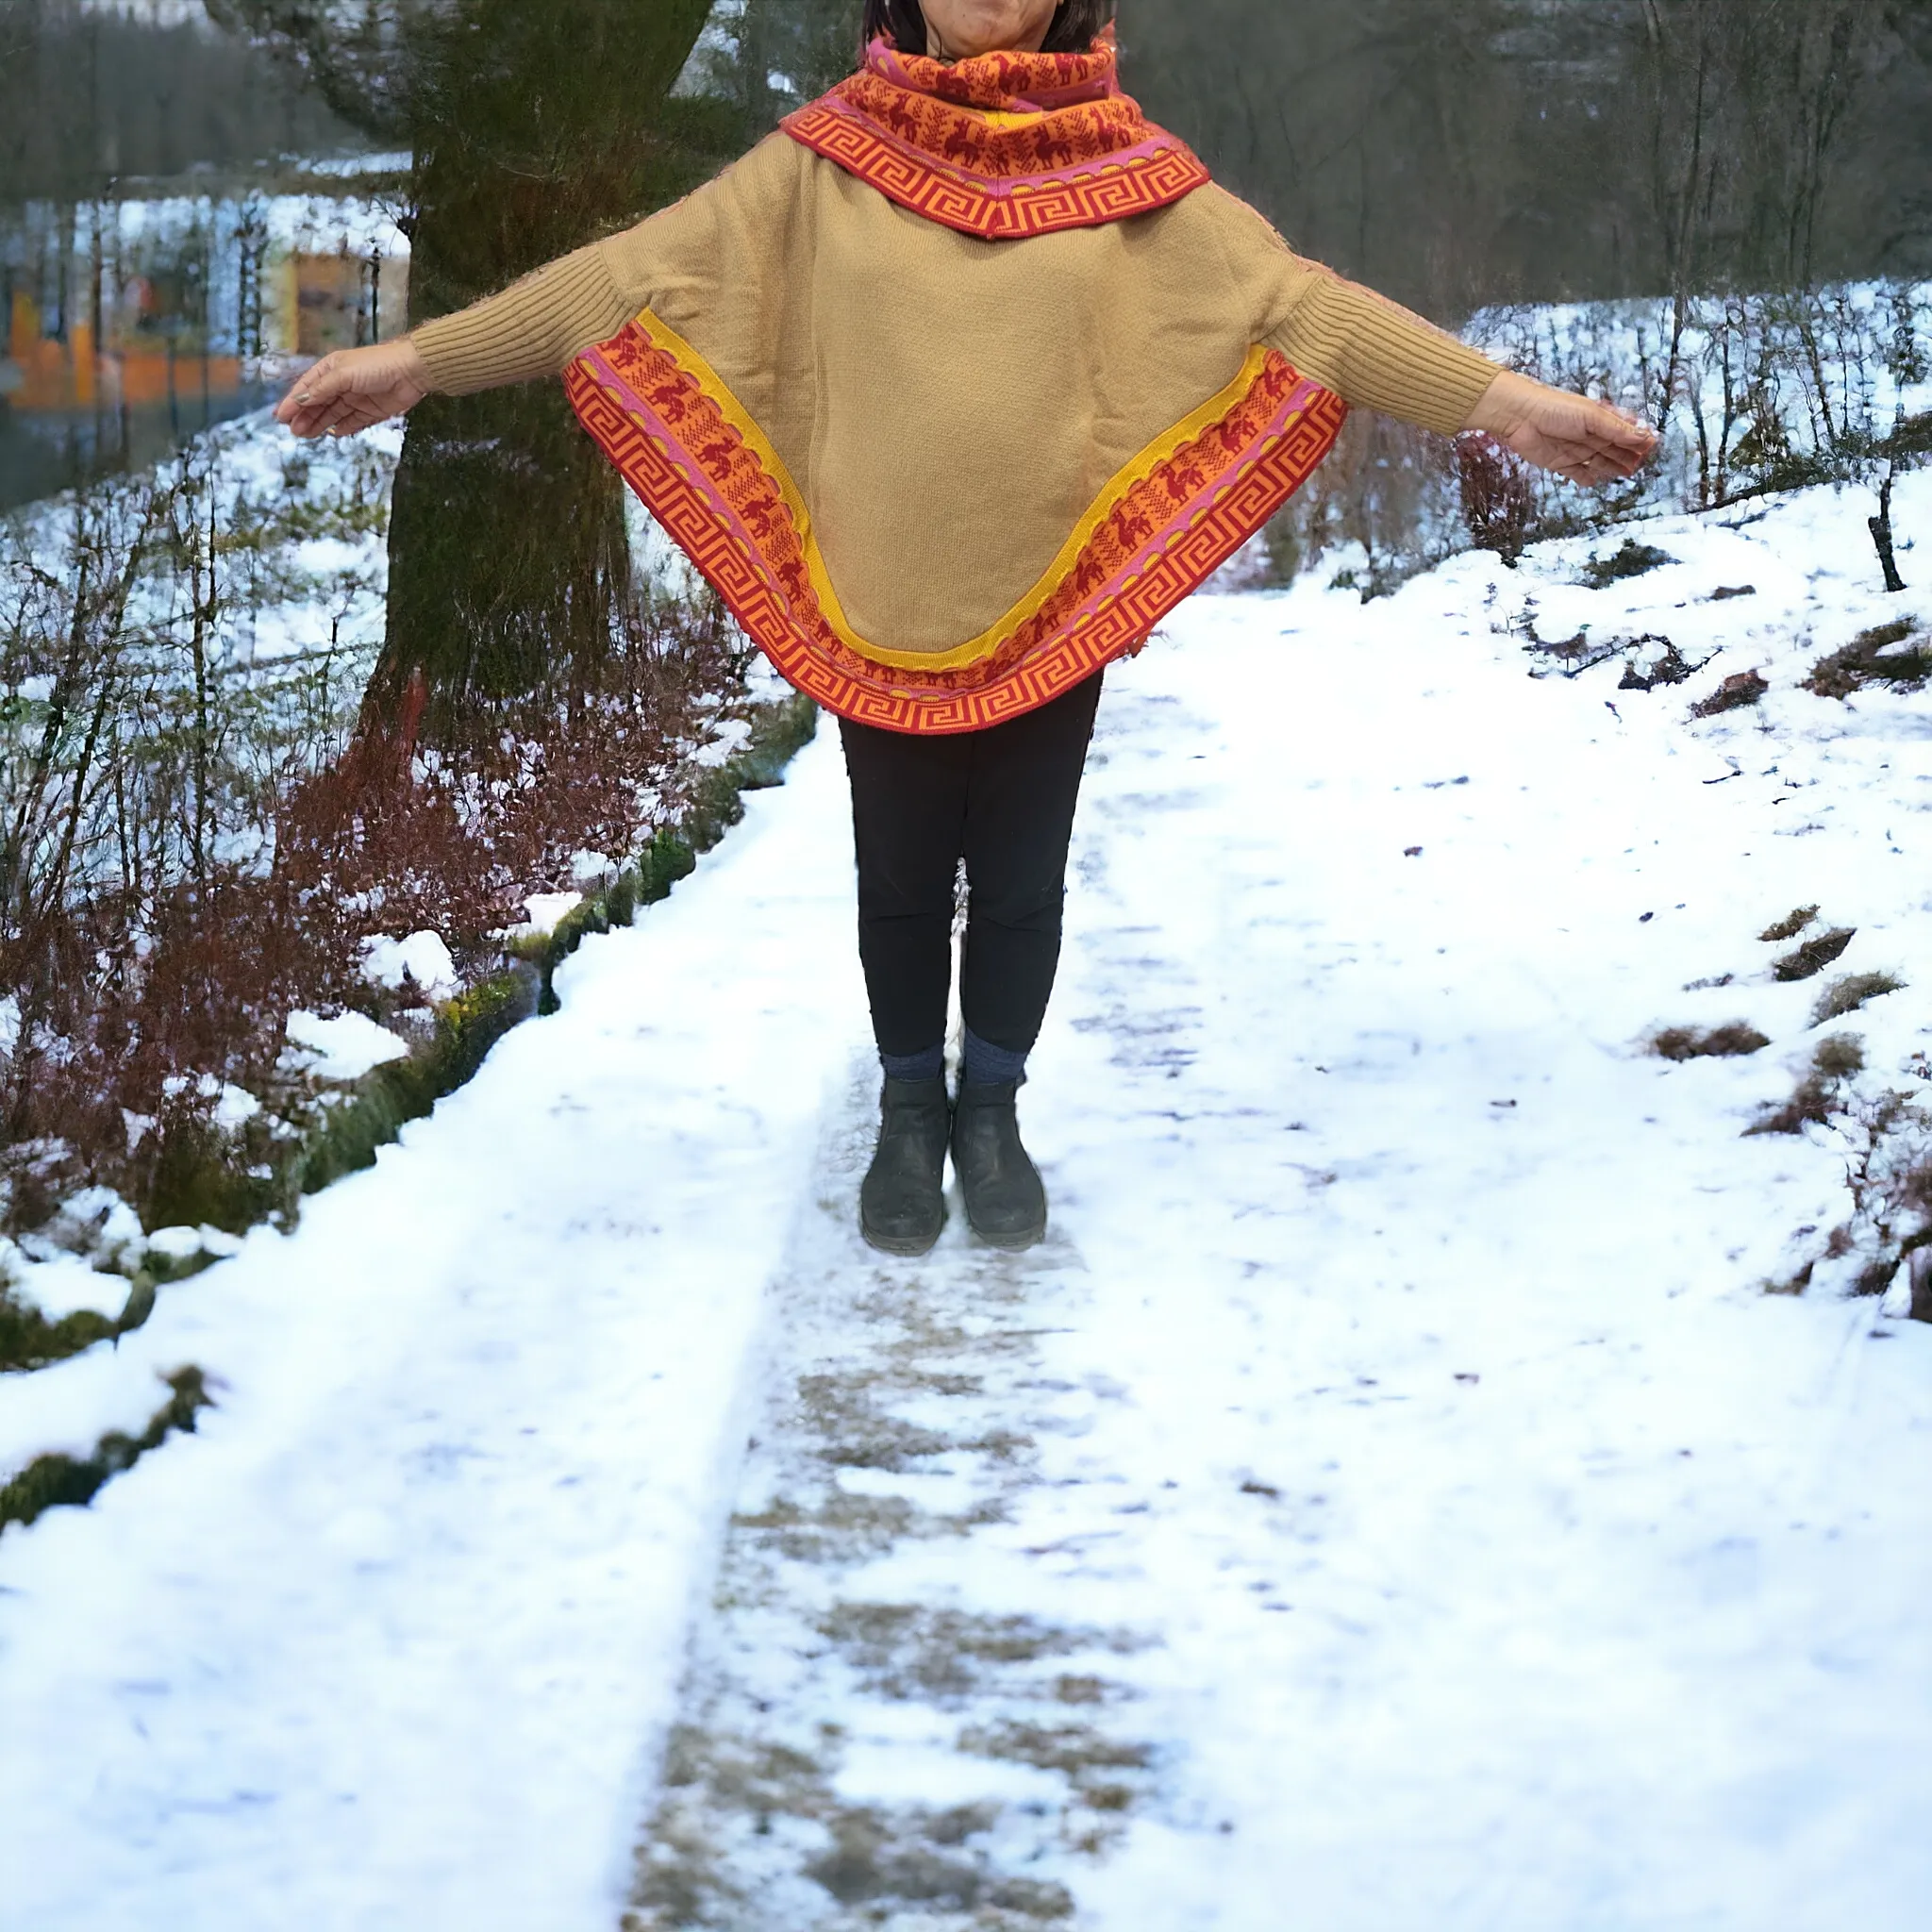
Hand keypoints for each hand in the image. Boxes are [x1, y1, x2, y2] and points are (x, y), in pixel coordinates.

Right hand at [274, 339, 431, 439]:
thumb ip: (321, 390)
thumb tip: (300, 401)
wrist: (412, 371)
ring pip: (333, 414)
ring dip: (319, 424)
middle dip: (304, 416)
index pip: (307, 388)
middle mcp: (342, 383)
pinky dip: (343, 428)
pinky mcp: (371, 411)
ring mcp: (356, 398)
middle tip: (292, 431)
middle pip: (318, 403)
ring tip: (305, 435)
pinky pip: (353, 422)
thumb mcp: (343, 375)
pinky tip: (333, 434)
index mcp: (331, 369)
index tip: (281, 416)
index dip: (293, 402)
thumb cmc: (377, 364)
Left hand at [1463, 369, 1657, 485]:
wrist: (1520, 417)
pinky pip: (1578, 473)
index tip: (1652, 446)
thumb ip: (1616, 430)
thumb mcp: (1591, 417)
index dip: (1638, 438)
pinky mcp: (1560, 463)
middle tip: (1643, 463)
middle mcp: (1590, 435)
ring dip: (1614, 467)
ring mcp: (1576, 450)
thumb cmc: (1555, 408)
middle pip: (1615, 448)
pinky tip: (1597, 480)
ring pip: (1601, 461)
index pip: (1625, 430)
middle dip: (1629, 455)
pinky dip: (1588, 478)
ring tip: (1629, 473)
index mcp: (1600, 419)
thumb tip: (1644, 437)